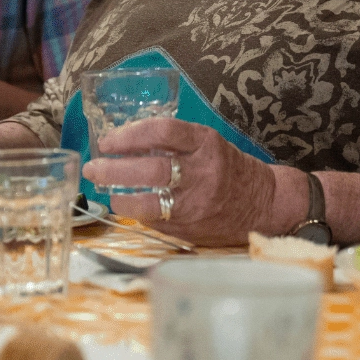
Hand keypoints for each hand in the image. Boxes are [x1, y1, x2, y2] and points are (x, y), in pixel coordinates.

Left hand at [82, 120, 276, 245]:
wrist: (265, 203)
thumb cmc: (230, 168)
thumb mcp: (208, 144)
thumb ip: (175, 144)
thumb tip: (127, 146)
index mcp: (206, 143)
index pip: (163, 131)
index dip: (130, 135)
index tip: (109, 140)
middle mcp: (202, 172)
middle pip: (151, 169)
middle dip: (114, 169)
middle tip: (94, 167)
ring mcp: (196, 203)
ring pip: (149, 202)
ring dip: (119, 197)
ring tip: (104, 191)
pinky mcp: (191, 227)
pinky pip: (156, 221)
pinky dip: (137, 214)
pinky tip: (126, 206)